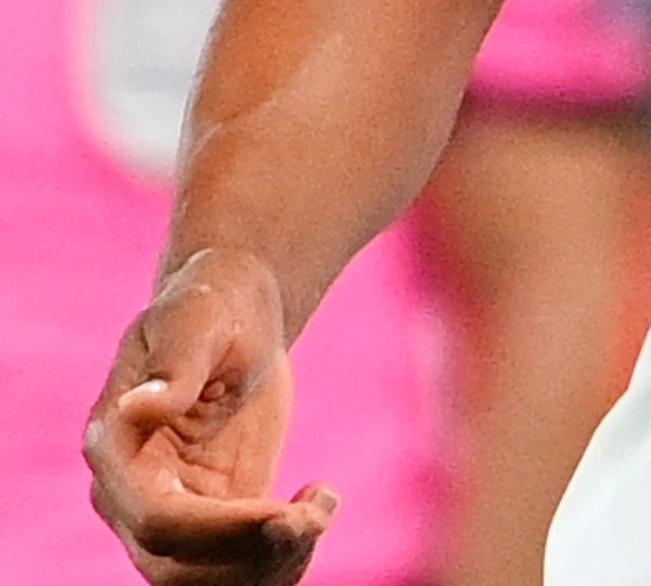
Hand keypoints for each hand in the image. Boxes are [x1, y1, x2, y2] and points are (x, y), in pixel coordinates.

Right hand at [87, 250, 335, 585]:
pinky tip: (321, 498)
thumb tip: (141, 407)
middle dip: (251, 559)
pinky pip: (237, 564)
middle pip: (174, 569)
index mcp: (114, 447)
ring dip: (271, 567)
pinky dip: (284, 554)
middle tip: (316, 516)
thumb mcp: (198, 319)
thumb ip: (176, 364)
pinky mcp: (212, 515)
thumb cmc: (211, 306)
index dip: (222, 530)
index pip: (156, 520)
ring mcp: (168, 510)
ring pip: (204, 582)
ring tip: (321, 508)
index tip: (288, 513)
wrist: (235, 316)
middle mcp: (129, 493)